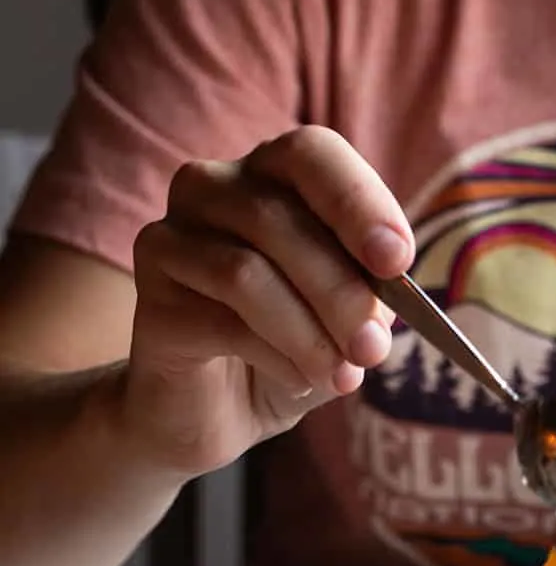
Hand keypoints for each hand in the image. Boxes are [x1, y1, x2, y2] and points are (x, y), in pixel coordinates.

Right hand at [122, 127, 412, 476]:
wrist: (215, 411)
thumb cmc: (289, 347)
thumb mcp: (343, 318)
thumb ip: (365, 297)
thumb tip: (382, 308)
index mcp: (270, 174)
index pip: (310, 154)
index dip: (356, 203)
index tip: (396, 262)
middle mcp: (211, 188)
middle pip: (278, 217)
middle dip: (340, 291)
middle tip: (374, 348)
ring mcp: (171, 236)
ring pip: (246, 273)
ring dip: (309, 332)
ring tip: (342, 375)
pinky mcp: (149, 296)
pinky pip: (220, 320)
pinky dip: (276, 356)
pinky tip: (300, 380)